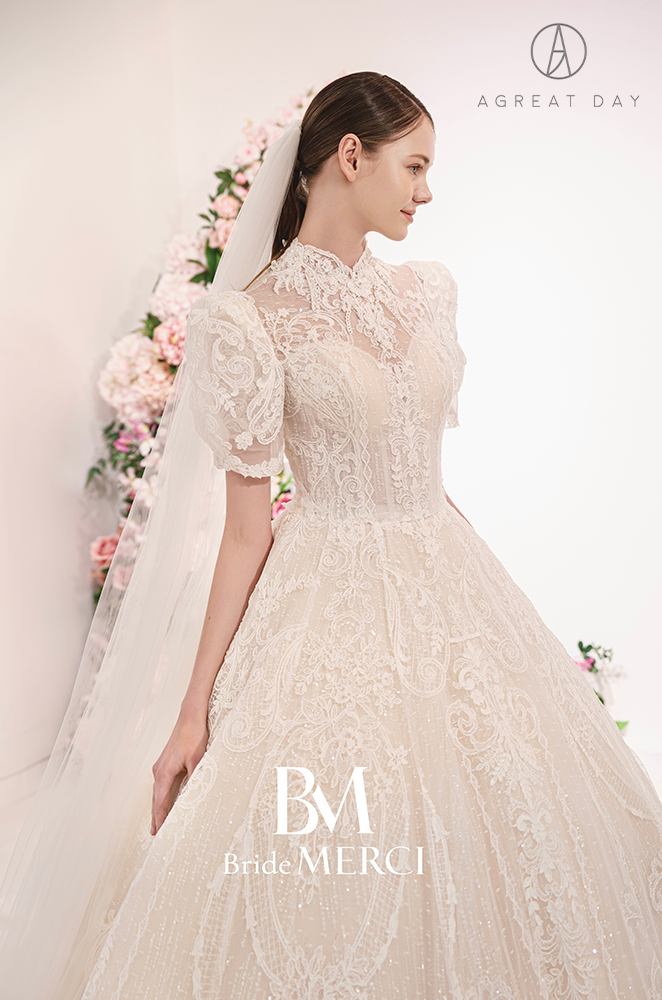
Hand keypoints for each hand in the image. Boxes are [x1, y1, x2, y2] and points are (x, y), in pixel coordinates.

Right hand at [151, 711, 208, 835]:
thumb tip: (194, 797)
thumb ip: (195, 779)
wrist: (190, 716)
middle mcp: (159, 770)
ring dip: (157, 806)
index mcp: (165, 772)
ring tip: (157, 821)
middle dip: (155, 816)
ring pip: (156, 791)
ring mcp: (160, 765)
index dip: (160, 818)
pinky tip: (163, 799)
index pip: (160, 802)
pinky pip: (160, 783)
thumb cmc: (194, 736)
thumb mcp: (198, 760)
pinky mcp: (165, 760)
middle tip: (154, 833)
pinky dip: (160, 795)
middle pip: (155, 799)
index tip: (159, 832)